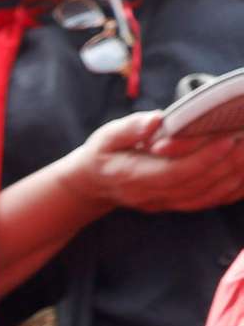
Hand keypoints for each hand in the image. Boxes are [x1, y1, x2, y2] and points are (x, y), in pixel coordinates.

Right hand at [66, 111, 243, 214]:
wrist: (96, 184)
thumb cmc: (104, 154)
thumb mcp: (106, 136)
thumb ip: (130, 128)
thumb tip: (156, 120)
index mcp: (132, 177)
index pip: (172, 173)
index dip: (201, 159)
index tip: (227, 140)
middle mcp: (150, 196)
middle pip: (195, 186)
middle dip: (227, 165)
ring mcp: (164, 203)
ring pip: (205, 197)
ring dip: (234, 177)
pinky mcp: (176, 205)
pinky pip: (208, 202)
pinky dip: (231, 190)